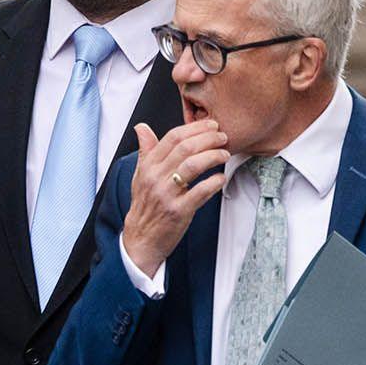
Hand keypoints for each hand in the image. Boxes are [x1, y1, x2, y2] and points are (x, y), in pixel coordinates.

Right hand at [120, 121, 230, 276]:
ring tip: (225, 154)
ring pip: (193, 166)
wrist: (141, 238)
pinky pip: (200, 192)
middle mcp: (156, 178)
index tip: (210, 126)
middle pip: (185, 148)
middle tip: (223, 138)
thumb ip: (145, 150)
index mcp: (148, 166)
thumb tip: (141, 127)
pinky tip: (222, 178)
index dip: (195, 128)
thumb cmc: (145, 206)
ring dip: (213, 156)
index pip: (172, 137)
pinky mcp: (178, 211)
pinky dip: (214, 182)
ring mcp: (167, 194)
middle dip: (209, 139)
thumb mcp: (140, 175)